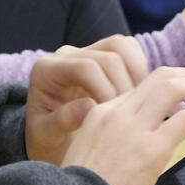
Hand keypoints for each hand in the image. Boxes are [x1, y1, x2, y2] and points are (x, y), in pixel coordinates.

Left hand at [25, 35, 148, 165]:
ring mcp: (86, 52)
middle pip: (109, 52)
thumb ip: (62, 120)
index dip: (106, 89)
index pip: (86, 67)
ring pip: (122, 45)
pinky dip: (139, 69)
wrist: (49, 136)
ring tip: (138, 102)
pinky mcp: (102, 56)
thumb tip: (91, 106)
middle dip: (124, 83)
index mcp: (46, 71)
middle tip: (131, 113)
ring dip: (136, 72)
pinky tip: (138, 96)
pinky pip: (128, 50)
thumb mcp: (46, 136)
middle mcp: (66, 55)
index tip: (114, 117)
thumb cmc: (46, 138)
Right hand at [58, 67, 184, 184]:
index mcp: (101, 112)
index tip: (179, 98)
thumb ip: (109, 135)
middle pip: (158, 77)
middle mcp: (118, 113)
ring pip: (172, 88)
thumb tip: (132, 138)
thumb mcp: (85, 148)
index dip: (165, 87)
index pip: (139, 87)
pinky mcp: (152, 149)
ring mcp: (135, 129)